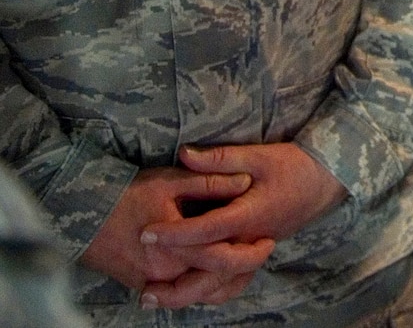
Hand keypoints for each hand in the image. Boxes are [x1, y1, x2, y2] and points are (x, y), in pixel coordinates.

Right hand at [80, 166, 252, 295]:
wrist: (82, 214)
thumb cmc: (127, 195)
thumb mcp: (171, 181)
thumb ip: (210, 181)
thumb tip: (244, 180)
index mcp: (177, 247)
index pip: (223, 258)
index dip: (250, 252)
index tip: (268, 241)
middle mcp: (165, 271)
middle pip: (214, 282)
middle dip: (242, 271)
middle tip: (262, 253)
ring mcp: (153, 281)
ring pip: (199, 294)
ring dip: (224, 283)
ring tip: (245, 266)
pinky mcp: (143, 283)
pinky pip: (181, 295)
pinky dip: (202, 288)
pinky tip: (217, 275)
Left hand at [137, 143, 346, 308]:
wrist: (328, 180)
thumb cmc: (294, 165)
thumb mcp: (258, 155)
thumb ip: (220, 158)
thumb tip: (184, 154)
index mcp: (249, 215)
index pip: (207, 231)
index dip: (175, 234)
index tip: (146, 233)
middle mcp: (251, 240)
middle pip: (213, 275)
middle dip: (177, 288)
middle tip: (145, 292)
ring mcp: (255, 250)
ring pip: (223, 285)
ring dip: (190, 295)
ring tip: (159, 298)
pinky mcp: (257, 252)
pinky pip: (234, 282)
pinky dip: (211, 291)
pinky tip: (190, 291)